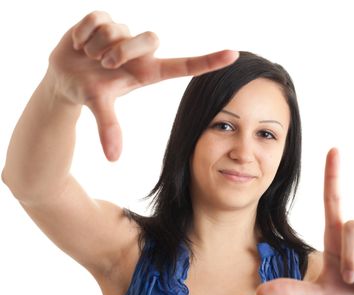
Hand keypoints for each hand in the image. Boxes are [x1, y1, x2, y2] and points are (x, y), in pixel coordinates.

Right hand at [47, 11, 238, 160]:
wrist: (62, 76)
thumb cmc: (89, 90)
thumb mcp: (99, 105)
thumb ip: (109, 128)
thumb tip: (113, 158)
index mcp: (149, 71)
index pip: (185, 66)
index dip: (209, 61)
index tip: (233, 55)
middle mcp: (141, 50)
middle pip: (148, 39)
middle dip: (120, 53)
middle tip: (103, 65)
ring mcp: (125, 32)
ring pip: (118, 30)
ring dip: (96, 47)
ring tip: (89, 56)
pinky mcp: (105, 18)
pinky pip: (97, 20)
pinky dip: (82, 34)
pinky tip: (80, 44)